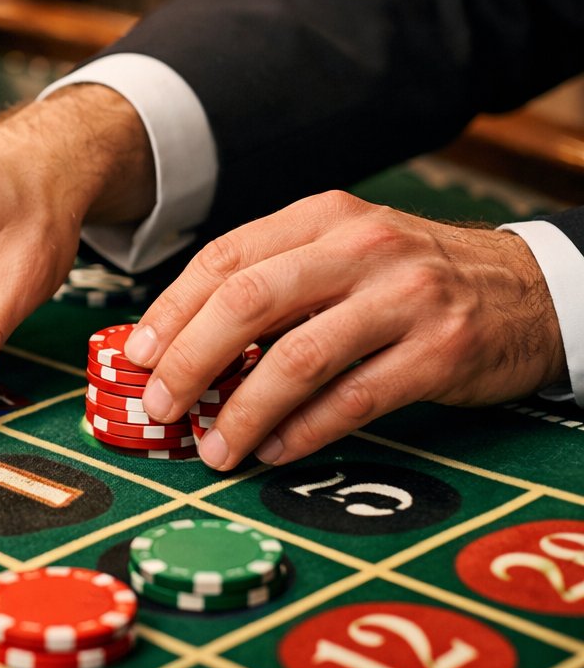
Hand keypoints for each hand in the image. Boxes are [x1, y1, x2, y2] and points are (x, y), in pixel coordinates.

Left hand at [121, 191, 566, 470]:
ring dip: (244, 410)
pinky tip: (274, 449)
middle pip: (249, 302)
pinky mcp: (440, 351)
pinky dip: (305, 430)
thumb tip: (178, 346)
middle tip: (160, 405)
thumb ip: (272, 285)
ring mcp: (404, 298)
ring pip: (299, 357)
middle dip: (191, 359)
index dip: (172, 311)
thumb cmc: (408, 280)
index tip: (137, 356)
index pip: (225, 259)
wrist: (528, 290)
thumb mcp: (341, 255)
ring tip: (214, 447)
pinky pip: (355, 398)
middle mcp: (360, 247)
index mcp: (322, 218)